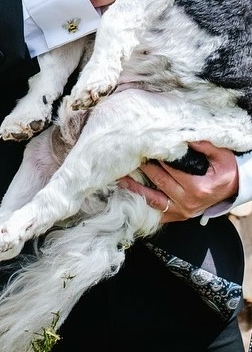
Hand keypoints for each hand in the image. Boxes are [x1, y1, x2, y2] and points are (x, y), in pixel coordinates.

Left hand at [119, 142, 239, 223]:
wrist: (232, 189)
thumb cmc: (225, 171)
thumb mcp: (221, 155)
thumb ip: (203, 145)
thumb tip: (184, 135)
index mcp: (198, 187)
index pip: (171, 169)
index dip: (157, 156)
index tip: (142, 145)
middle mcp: (189, 201)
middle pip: (159, 181)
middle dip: (143, 167)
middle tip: (128, 155)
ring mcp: (183, 211)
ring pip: (153, 199)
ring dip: (135, 188)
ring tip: (119, 177)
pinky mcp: (178, 216)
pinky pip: (157, 212)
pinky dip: (142, 204)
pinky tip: (128, 196)